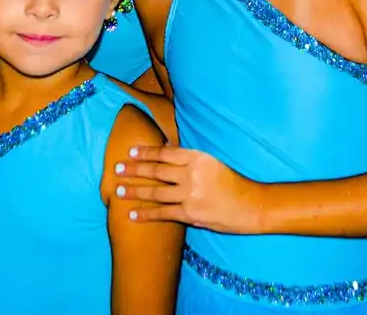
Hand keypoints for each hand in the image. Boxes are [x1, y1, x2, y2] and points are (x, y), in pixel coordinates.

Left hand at [113, 145, 260, 232]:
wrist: (249, 205)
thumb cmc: (231, 182)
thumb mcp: (212, 163)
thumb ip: (189, 160)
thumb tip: (164, 152)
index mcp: (197, 158)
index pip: (165, 152)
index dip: (146, 151)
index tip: (130, 151)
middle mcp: (191, 174)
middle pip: (156, 170)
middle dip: (134, 169)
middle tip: (117, 168)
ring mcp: (190, 194)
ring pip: (156, 192)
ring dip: (135, 191)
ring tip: (119, 190)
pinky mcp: (190, 214)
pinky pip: (163, 213)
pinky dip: (146, 214)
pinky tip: (133, 215)